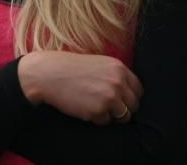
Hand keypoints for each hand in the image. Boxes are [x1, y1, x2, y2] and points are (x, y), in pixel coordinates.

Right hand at [18, 51, 142, 125]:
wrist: (48, 74)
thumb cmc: (70, 68)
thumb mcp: (98, 64)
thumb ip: (115, 75)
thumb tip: (128, 93)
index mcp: (118, 68)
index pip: (138, 89)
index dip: (130, 97)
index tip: (121, 100)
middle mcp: (118, 82)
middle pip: (134, 105)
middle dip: (123, 109)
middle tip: (108, 107)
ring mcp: (109, 97)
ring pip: (123, 116)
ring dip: (112, 115)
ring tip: (96, 107)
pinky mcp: (98, 111)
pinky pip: (106, 122)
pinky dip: (97, 119)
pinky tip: (84, 108)